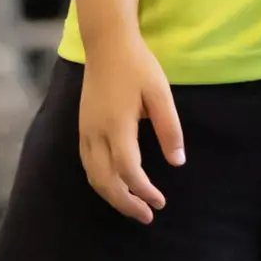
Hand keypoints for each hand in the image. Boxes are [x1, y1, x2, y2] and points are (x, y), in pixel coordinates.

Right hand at [77, 39, 185, 222]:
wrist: (106, 44)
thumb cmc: (137, 66)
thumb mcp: (160, 93)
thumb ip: (169, 129)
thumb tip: (177, 162)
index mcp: (117, 126)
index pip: (128, 170)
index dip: (143, 190)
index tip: (160, 201)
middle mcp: (96, 133)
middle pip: (105, 181)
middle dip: (126, 203)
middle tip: (147, 216)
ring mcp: (85, 131)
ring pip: (93, 176)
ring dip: (112, 196)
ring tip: (133, 206)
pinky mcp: (82, 128)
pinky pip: (87, 164)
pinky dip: (101, 182)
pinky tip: (115, 184)